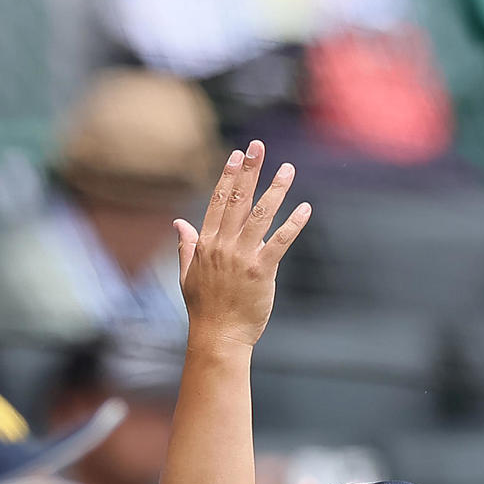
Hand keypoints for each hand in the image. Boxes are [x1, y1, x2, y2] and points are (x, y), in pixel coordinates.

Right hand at [177, 140, 310, 349]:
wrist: (218, 338)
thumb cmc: (204, 311)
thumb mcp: (187, 276)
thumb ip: (186, 247)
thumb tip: (178, 223)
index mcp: (206, 245)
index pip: (217, 202)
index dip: (228, 176)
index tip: (237, 155)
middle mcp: (223, 246)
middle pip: (237, 200)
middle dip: (249, 171)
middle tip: (259, 146)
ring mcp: (242, 257)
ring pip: (260, 215)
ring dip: (275, 189)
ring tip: (287, 169)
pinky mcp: (261, 271)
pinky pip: (280, 241)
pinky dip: (293, 224)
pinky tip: (305, 208)